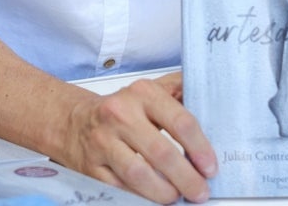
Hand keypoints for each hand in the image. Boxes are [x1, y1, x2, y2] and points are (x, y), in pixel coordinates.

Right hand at [61, 72, 217, 203]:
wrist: (75, 121)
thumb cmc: (121, 110)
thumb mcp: (150, 92)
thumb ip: (180, 93)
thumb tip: (212, 100)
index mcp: (143, 93)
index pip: (180, 122)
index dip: (200, 149)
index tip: (210, 167)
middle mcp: (121, 114)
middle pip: (162, 152)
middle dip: (187, 178)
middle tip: (200, 191)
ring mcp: (103, 141)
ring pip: (139, 174)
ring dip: (164, 192)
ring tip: (176, 197)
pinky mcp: (91, 166)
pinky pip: (120, 188)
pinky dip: (140, 197)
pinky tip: (153, 199)